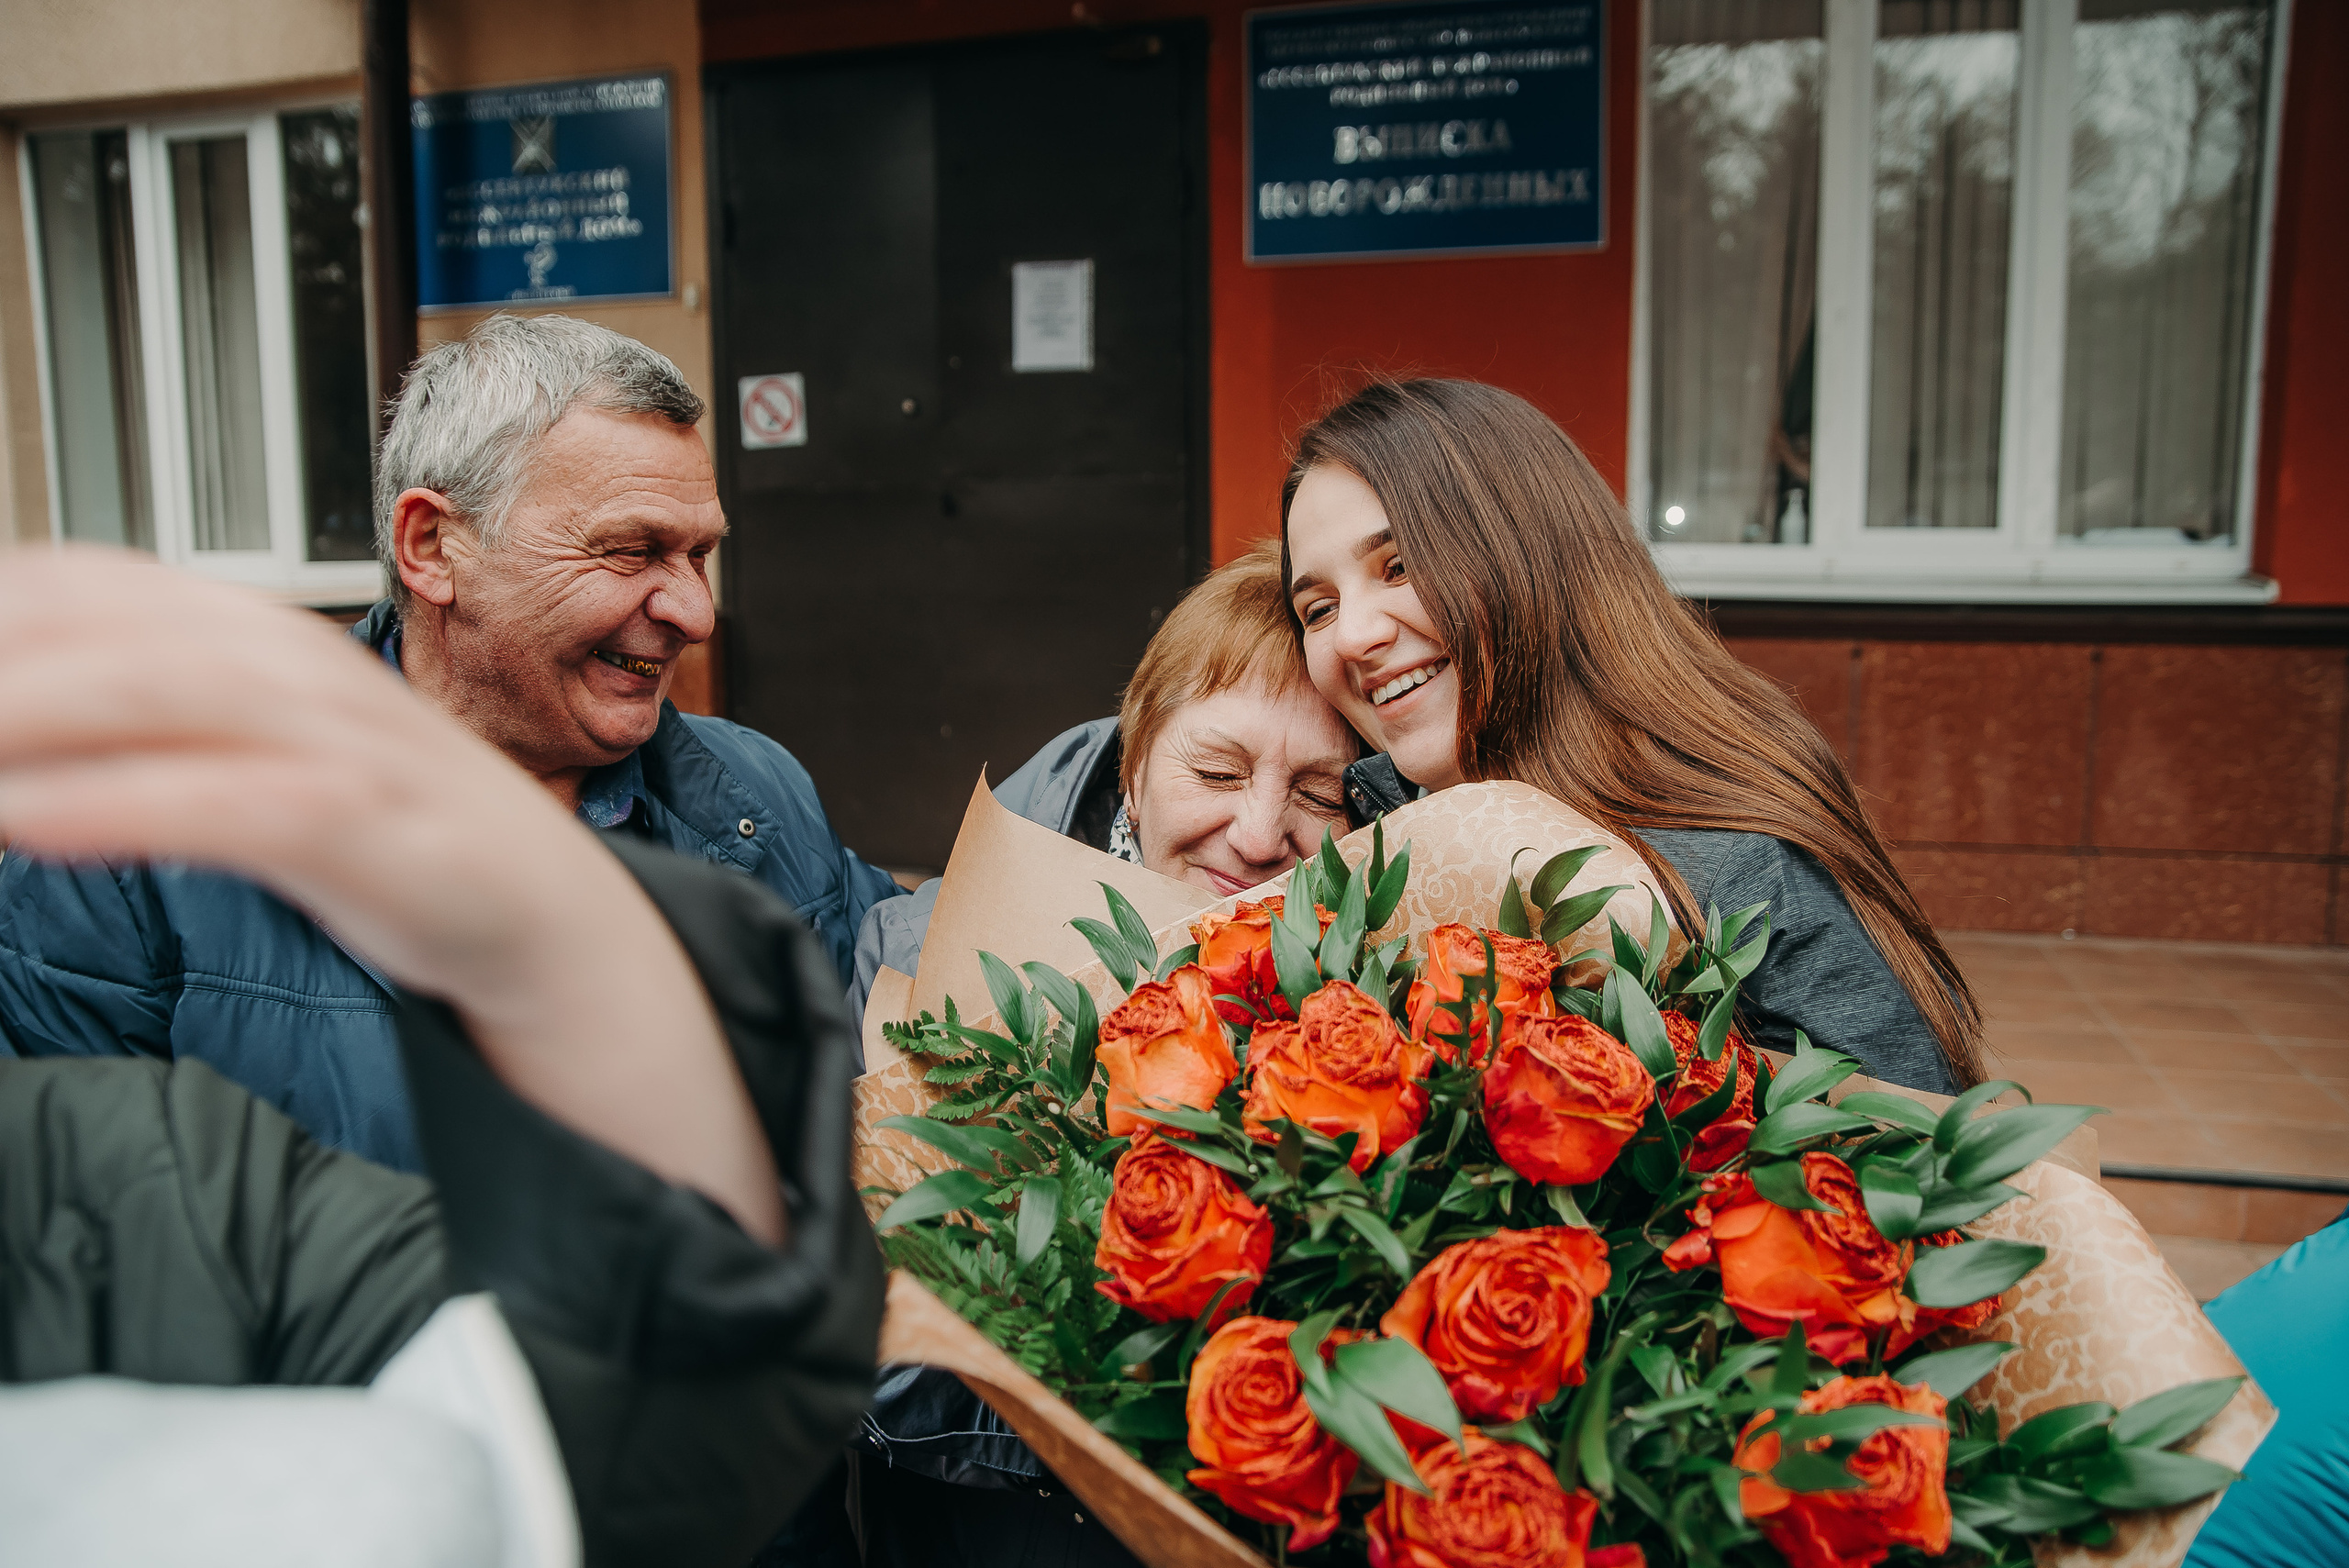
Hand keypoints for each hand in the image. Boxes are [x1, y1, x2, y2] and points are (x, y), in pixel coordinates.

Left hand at [0, 548, 782, 1243]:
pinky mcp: (379, 829)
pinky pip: (238, 803)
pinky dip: (125, 804)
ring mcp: (348, 743)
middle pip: (112, 623)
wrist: (549, 920)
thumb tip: (26, 716)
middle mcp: (302, 669)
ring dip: (30, 709)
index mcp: (265, 641)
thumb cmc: (396, 843)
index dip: (1, 604)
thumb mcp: (264, 760)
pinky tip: (31, 821)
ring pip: (169, 688)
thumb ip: (153, 726)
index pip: (93, 581)